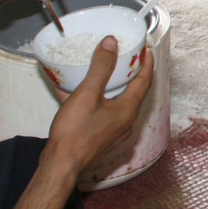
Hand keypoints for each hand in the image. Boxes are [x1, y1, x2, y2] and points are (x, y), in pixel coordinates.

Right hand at [46, 37, 154, 171]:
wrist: (61, 164)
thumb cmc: (75, 132)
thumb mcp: (87, 94)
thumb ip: (101, 67)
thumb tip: (111, 44)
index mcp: (128, 109)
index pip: (145, 80)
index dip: (147, 62)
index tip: (145, 48)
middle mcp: (125, 121)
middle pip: (133, 90)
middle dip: (130, 72)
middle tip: (125, 56)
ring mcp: (113, 130)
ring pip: (115, 101)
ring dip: (110, 85)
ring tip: (101, 69)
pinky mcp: (100, 136)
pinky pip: (100, 111)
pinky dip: (92, 99)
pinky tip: (72, 91)